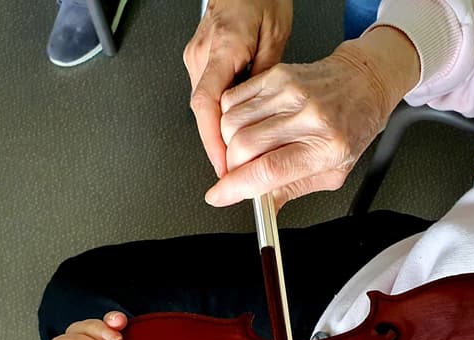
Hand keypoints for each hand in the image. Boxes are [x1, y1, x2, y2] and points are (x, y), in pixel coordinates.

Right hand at [184, 0, 292, 177]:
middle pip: (205, 113)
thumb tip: (264, 115)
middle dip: (220, 146)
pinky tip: (239, 127)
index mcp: (224, 48)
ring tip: (241, 154)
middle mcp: (202, 55)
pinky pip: (208, 95)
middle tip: (238, 170)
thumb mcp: (276, 35)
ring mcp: (196, 57)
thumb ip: (266, 78)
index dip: (214, 142)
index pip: (207, 105)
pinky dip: (222, 116)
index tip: (224, 165)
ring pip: (206, 107)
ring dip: (221, 132)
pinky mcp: (199, 60)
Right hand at [206, 27, 419, 209]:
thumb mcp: (332, 172)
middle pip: (243, 146)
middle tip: (242, 171)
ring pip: (232, 122)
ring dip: (229, 143)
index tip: (220, 196)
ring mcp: (289, 92)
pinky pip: (232, 99)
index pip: (269, 170)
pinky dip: (229, 118)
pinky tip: (246, 125)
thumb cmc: (352, 126)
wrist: (362, 82)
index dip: (236, 187)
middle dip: (232, 166)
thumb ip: (292, 190)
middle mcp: (307, 116)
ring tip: (247, 148)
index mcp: (325, 147)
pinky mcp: (276, 75)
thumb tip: (262, 205)